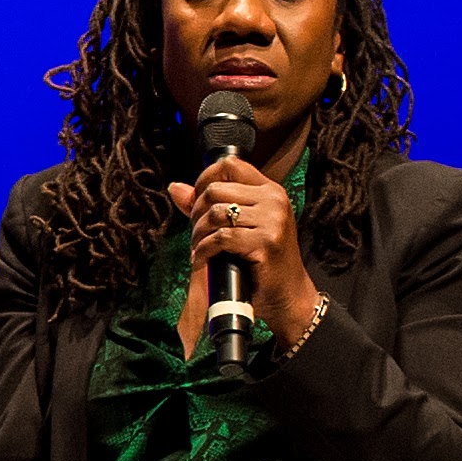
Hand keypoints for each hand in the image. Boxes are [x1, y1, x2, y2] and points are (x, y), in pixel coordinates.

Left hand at [165, 155, 322, 353]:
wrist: (286, 295)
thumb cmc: (259, 261)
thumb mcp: (237, 226)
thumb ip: (207, 205)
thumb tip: (175, 187)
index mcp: (270, 191)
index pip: (230, 165)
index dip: (204, 179)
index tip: (196, 202)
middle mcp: (274, 200)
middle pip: (215, 190)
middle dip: (196, 213)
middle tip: (196, 234)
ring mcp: (273, 220)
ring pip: (215, 213)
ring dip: (198, 234)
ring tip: (198, 247)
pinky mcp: (267, 242)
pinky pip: (220, 238)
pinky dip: (203, 250)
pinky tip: (201, 259)